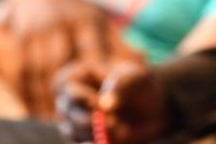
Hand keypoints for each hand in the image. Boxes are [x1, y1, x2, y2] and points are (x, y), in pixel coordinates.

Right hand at [0, 0, 141, 116]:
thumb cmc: (79, 15)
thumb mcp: (100, 22)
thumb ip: (118, 44)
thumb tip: (143, 62)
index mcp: (84, 21)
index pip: (90, 50)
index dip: (96, 75)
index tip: (102, 100)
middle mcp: (59, 24)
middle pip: (61, 62)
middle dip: (67, 91)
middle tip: (75, 116)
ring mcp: (37, 32)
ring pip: (39, 70)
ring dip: (45, 98)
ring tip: (54, 119)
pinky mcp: (20, 40)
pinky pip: (21, 72)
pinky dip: (27, 94)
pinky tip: (35, 111)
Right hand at [54, 60, 171, 143]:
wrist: (149, 105)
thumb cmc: (137, 83)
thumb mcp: (134, 77)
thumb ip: (121, 86)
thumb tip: (106, 106)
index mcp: (77, 77)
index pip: (66, 87)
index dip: (81, 98)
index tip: (102, 104)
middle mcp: (69, 101)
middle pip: (67, 113)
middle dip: (88, 120)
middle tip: (114, 123)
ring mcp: (73, 122)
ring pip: (73, 132)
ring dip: (95, 134)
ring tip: (122, 128)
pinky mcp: (82, 139)